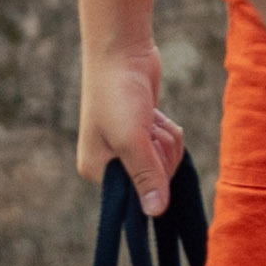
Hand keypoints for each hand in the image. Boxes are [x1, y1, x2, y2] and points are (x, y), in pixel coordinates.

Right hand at [74, 38, 181, 208]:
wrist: (122, 51)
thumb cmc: (119, 93)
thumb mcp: (132, 138)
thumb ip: (145, 176)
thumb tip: (156, 214)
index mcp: (97, 172)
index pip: (137, 196)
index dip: (152, 176)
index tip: (147, 147)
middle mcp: (110, 164)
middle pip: (157, 178)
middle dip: (162, 151)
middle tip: (147, 127)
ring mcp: (127, 148)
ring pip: (166, 160)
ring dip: (167, 138)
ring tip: (149, 117)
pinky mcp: (143, 133)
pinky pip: (168, 145)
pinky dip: (168, 130)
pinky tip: (154, 114)